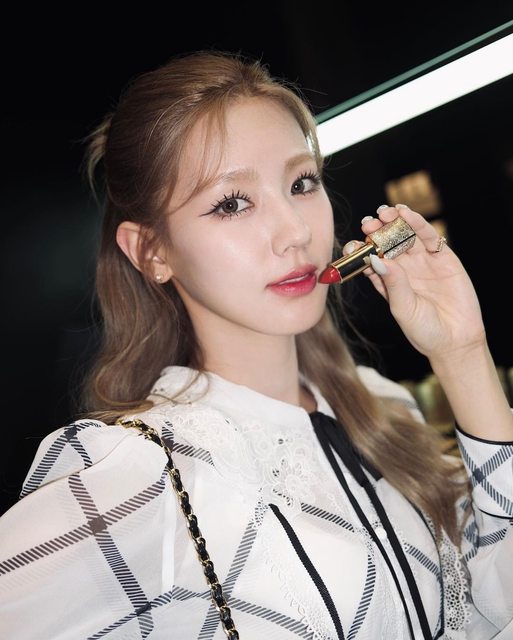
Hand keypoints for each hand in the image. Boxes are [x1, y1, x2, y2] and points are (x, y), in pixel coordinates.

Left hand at [346, 204, 485, 362]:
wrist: (455, 341)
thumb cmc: (424, 331)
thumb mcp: (403, 308)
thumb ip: (393, 283)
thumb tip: (377, 259)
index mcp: (387, 281)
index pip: (370, 260)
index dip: (360, 251)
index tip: (352, 245)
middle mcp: (403, 269)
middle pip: (387, 243)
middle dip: (377, 231)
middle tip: (368, 223)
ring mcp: (423, 262)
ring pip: (406, 236)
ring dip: (395, 222)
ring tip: (385, 212)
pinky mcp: (443, 258)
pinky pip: (429, 237)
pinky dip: (418, 224)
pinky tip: (407, 215)